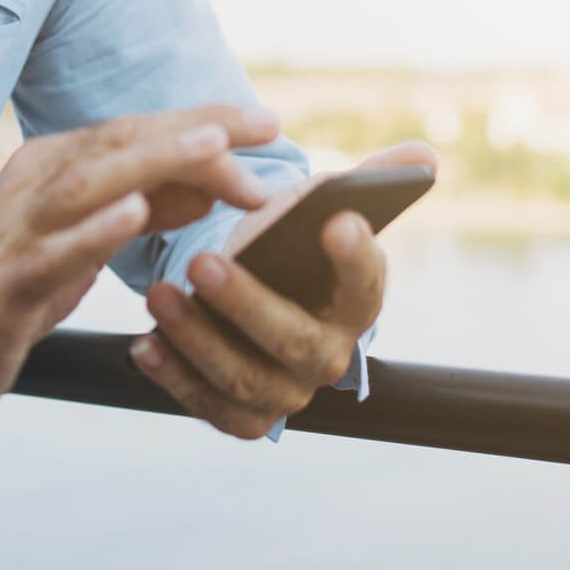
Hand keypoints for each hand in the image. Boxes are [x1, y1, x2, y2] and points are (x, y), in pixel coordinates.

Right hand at [0, 105, 282, 434]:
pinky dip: (92, 230)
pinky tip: (134, 215)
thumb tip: (206, 181)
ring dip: (151, 160)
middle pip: (116, 144)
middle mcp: (30, 188)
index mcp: (49, 170)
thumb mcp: (78, 245)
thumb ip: (135, 210)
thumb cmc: (4, 290)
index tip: (264, 120)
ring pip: (86, 183)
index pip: (133, 133)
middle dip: (192, 131)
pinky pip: (47, 255)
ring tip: (211, 148)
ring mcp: (11, 235)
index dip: (200, 122)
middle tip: (259, 126)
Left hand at [128, 139, 438, 438]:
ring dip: (197, 338)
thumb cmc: (289, 244)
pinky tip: (143, 344)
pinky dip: (173, 376)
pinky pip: (209, 405)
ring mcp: (286, 391)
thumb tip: (426, 154)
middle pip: (294, 340)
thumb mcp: (320, 207)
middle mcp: (328, 356)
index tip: (338, 220)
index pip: (366, 284)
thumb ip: (369, 181)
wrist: (257, 295)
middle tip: (202, 260)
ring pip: (244, 378)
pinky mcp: (243, 415)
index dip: (356, 256)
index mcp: (356, 303)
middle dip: (247, 303)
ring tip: (158, 293)